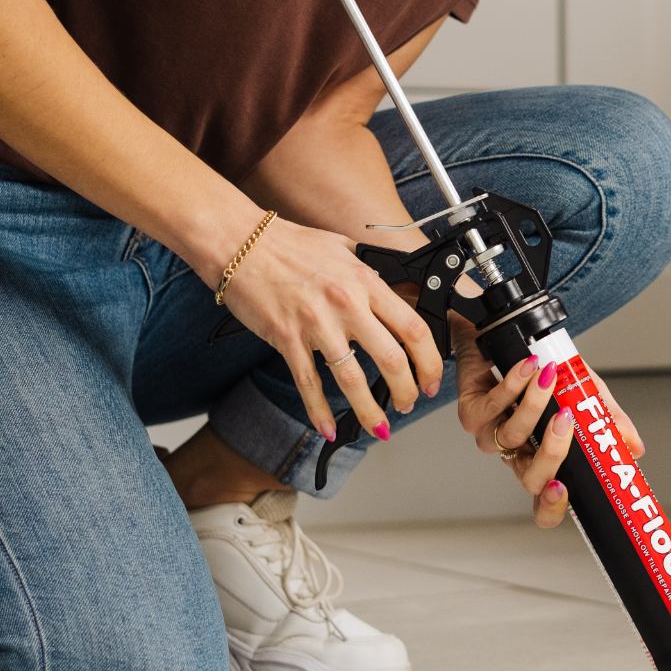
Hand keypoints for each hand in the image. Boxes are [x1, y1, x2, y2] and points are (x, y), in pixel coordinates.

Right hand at [214, 217, 445, 442]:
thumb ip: (370, 273)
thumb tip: (398, 290)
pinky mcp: (287, 338)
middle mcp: (346, 304)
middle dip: (407, 391)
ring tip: (379, 426)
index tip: (431, 377)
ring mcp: (316, 324)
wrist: (240, 242)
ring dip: (369, 410)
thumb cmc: (288, 244)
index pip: (413, 328)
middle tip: (408, 404)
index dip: (430, 361)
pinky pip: (308, 383)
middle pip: (392, 359)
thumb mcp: (343, 248)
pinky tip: (328, 427)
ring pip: (353, 380)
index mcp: (365, 282)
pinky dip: (319, 411)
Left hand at [453, 319, 646, 529]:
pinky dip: (514, 386)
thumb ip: (607, 420)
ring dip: (533, 406)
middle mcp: (516, 455)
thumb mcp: (585, 393)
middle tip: (566, 420)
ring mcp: (492, 436)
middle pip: (530, 478)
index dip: (552, 507)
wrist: (505, 337)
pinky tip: (528, 368)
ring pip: (511, 438)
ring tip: (550, 376)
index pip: (544, 505)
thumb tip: (634, 448)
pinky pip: (491, 407)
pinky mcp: (471, 413)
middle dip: (551, 453)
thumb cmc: (544, 371)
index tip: (565, 488)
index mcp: (542, 460)